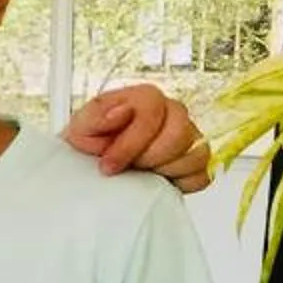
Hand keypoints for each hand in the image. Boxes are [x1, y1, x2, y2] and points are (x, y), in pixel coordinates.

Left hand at [63, 83, 210, 192]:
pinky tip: (158, 181)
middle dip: (148, 158)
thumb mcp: (81, 128)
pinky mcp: (196, 162)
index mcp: (147, 98)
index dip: (130, 144)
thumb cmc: (91, 142)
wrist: (93, 163)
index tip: (108, 165)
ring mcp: (190, 136)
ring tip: (141, 172)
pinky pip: (201, 176)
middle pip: (179, 134)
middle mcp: (173, 112)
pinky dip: (180, 184)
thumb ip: (97, 116)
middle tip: (128, 167)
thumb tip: (123, 112)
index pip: (152, 113)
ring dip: (164, 170)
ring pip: (195, 155)